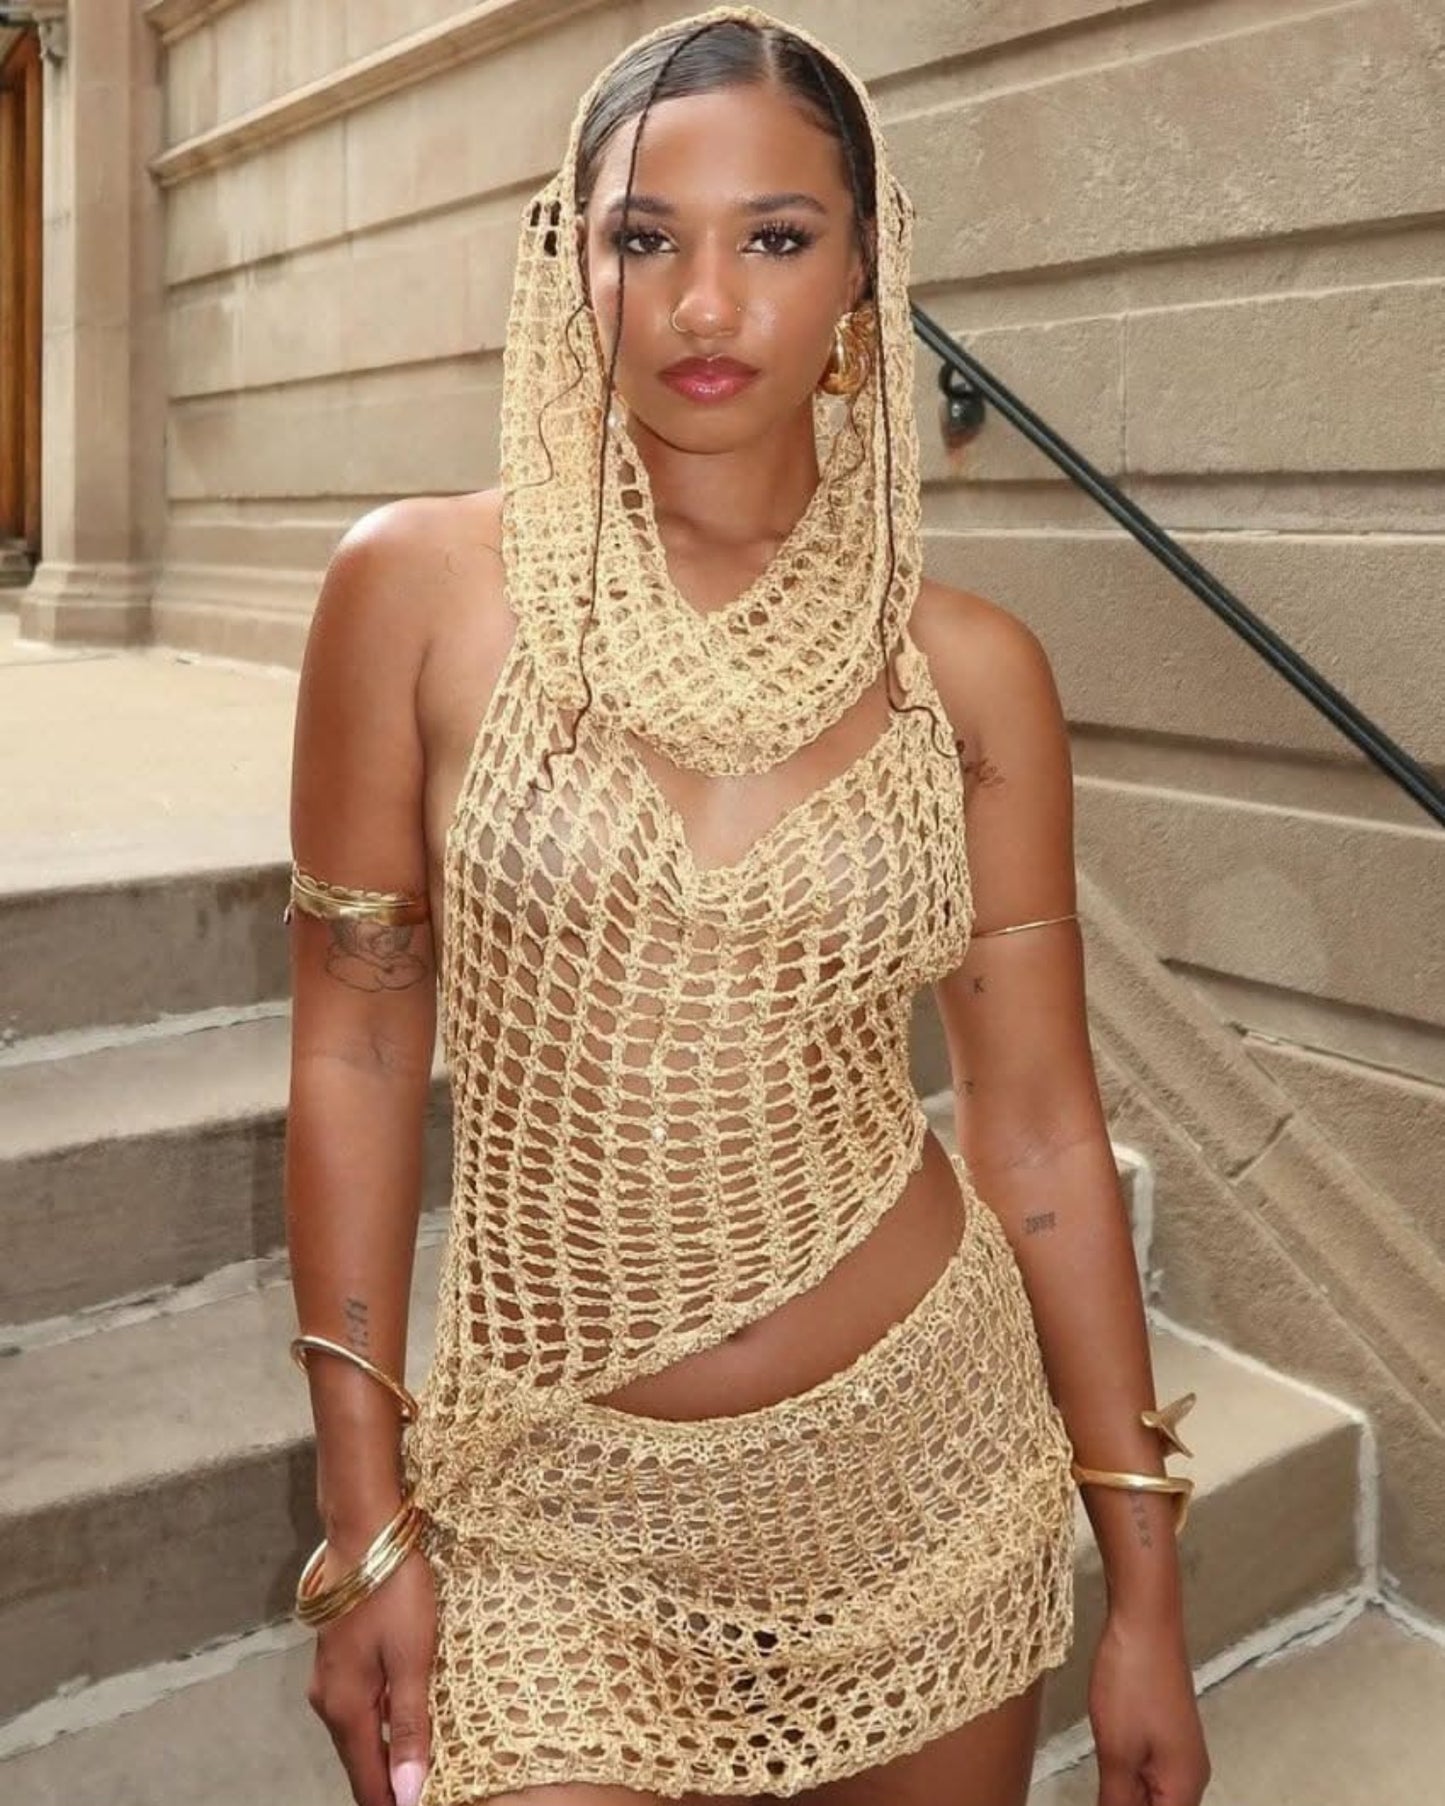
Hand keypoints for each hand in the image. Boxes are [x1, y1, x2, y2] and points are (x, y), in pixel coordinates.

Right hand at [306, 1536, 437, 1805]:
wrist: (364, 1533)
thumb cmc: (394, 1593)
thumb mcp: (413, 1659)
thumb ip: (411, 1726)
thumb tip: (409, 1793)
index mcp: (346, 1708)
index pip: (367, 1779)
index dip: (393, 1803)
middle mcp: (329, 1700)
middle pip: (360, 1759)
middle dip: (389, 1783)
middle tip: (429, 1791)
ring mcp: (330, 1677)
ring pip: (360, 1732)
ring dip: (387, 1752)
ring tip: (422, 1766)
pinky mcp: (339, 1656)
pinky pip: (360, 1705)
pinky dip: (382, 1722)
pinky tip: (407, 1720)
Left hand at [1088, 1606, 1211, 1803]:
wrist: (1145, 1621)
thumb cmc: (1132, 1683)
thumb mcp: (1117, 1752)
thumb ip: (1117, 1802)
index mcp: (1185, 1789)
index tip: (1103, 1797)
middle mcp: (1190, 1777)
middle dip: (1125, 1804)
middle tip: (1099, 1785)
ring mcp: (1179, 1754)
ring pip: (1153, 1797)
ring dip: (1125, 1797)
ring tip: (1101, 1778)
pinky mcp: (1164, 1734)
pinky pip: (1149, 1774)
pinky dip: (1128, 1781)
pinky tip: (1107, 1772)